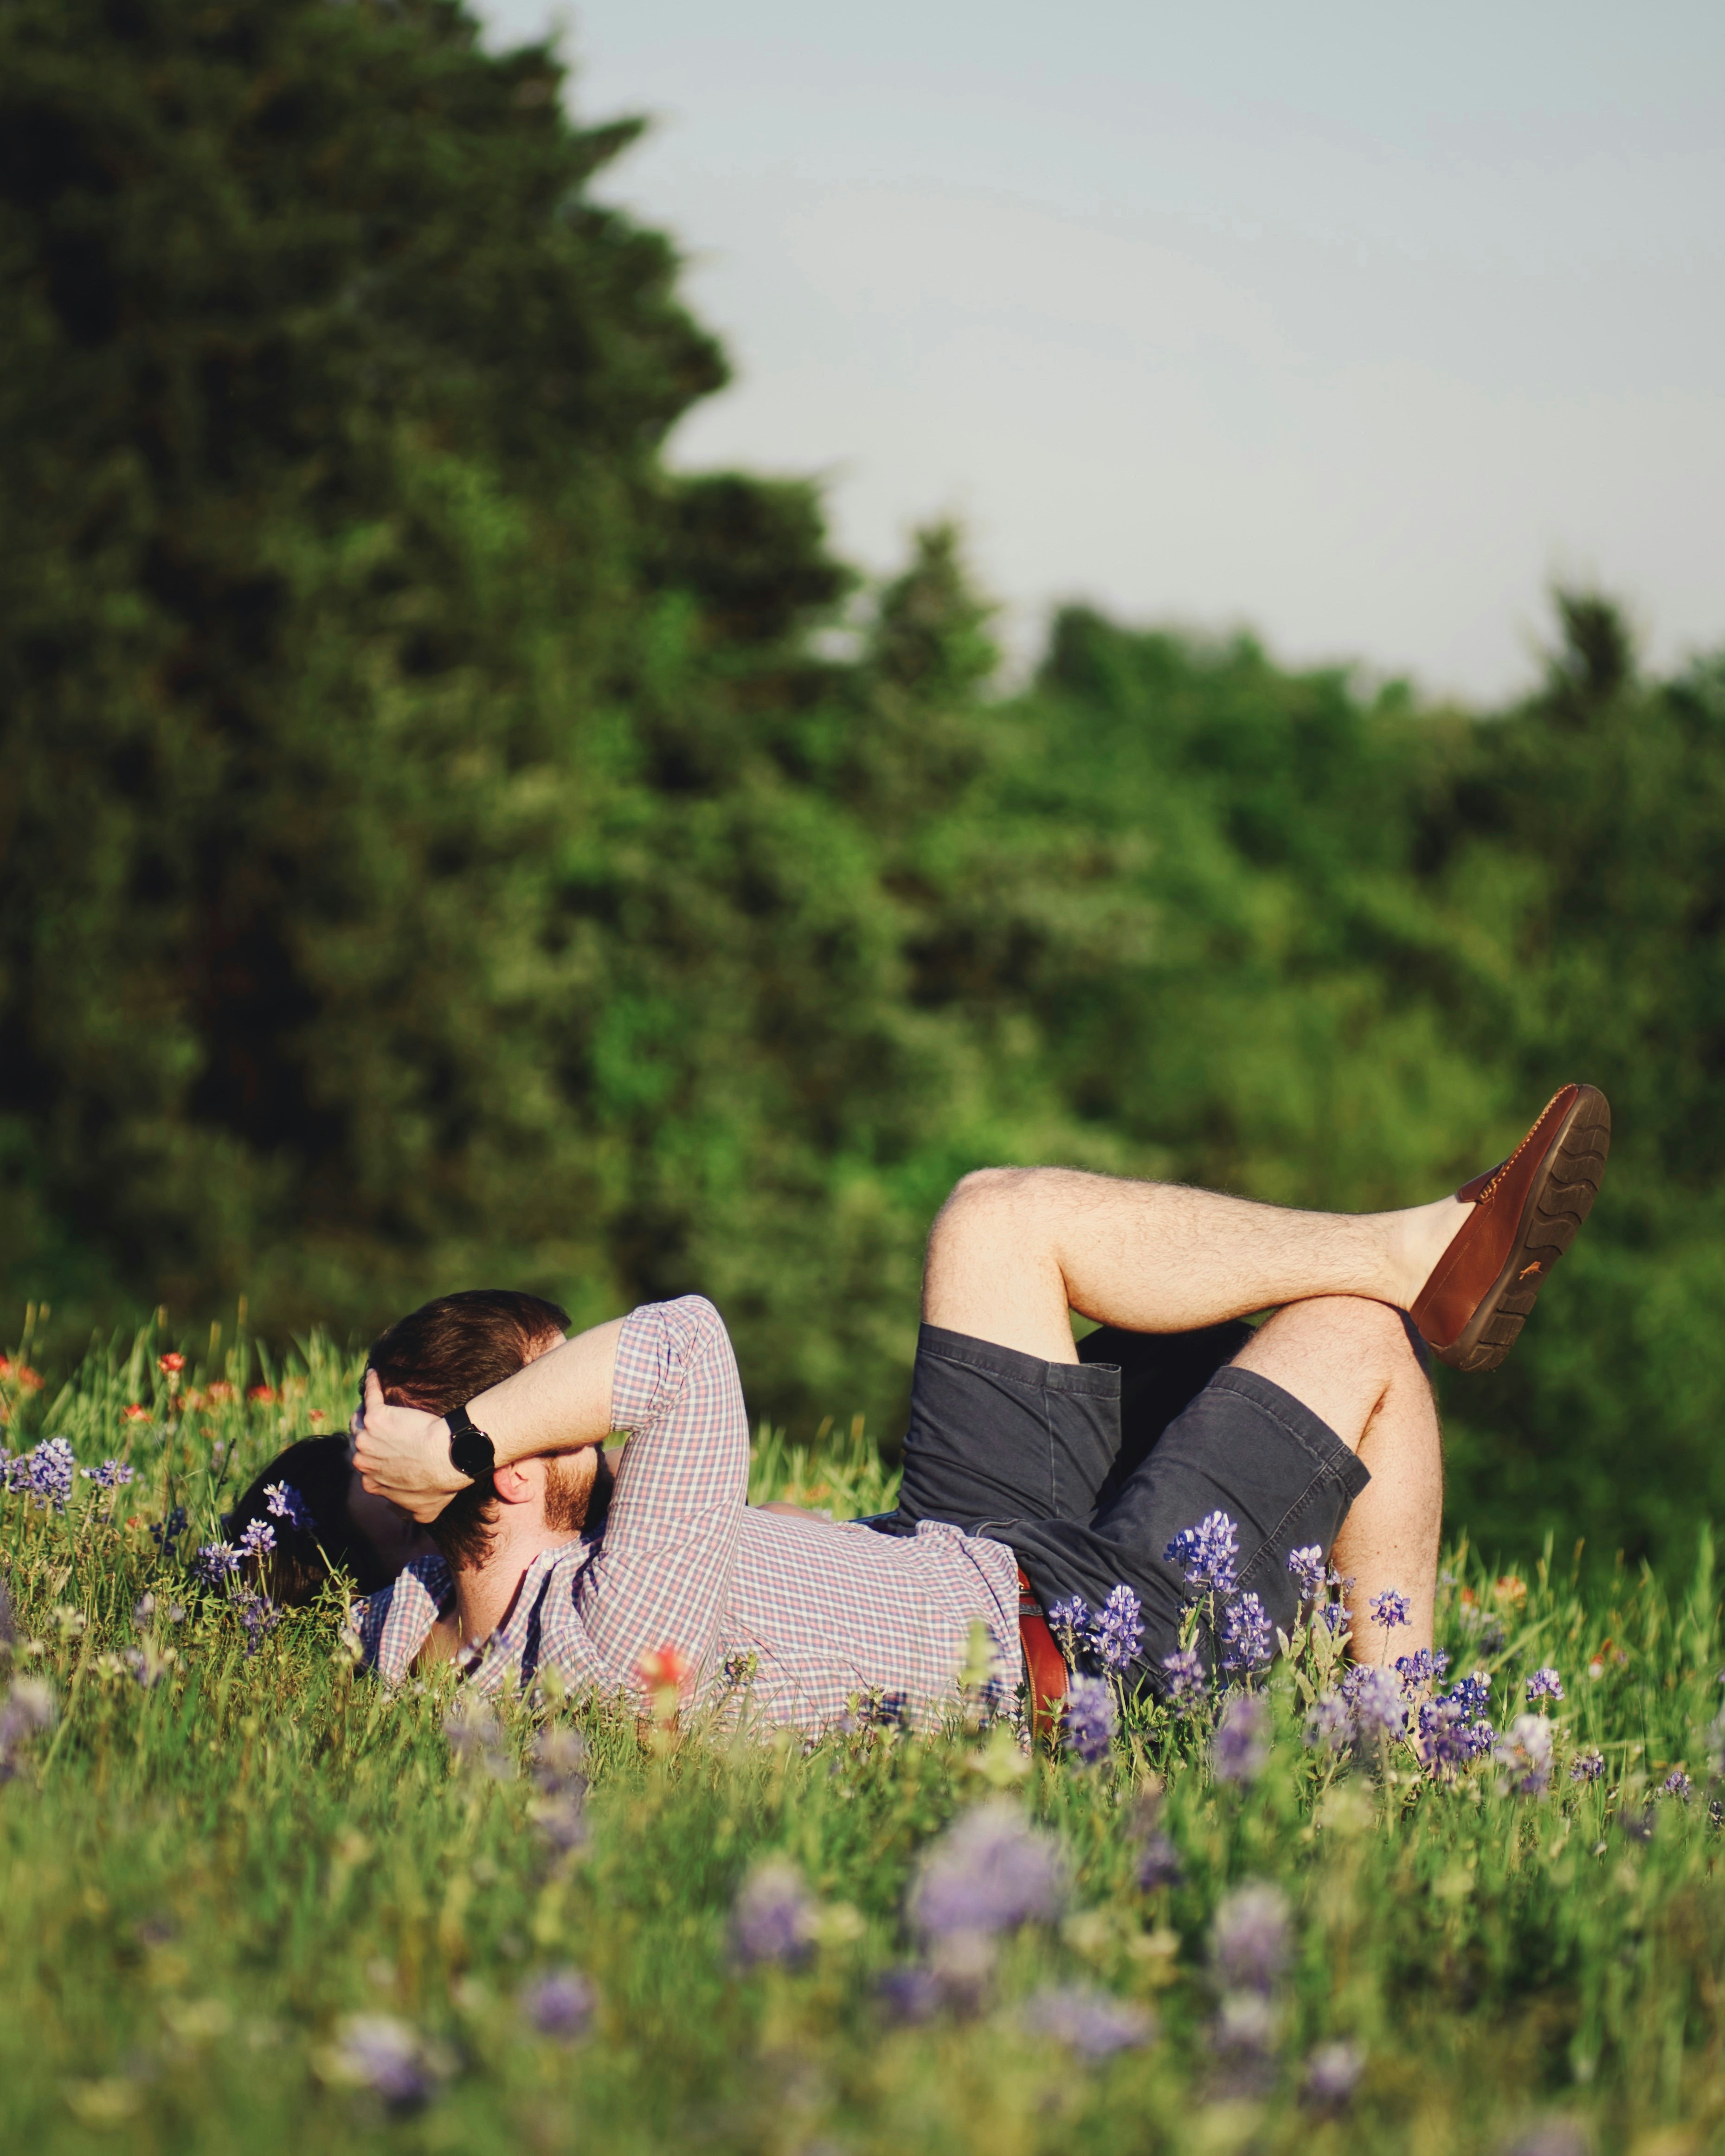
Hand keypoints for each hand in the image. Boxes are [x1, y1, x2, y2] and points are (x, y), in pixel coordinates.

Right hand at [351, 1371, 466, 1522]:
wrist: (446, 1458)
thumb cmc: (439, 1484)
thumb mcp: (422, 1511)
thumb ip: (406, 1512)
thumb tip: (397, 1509)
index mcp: (370, 1480)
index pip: (368, 1464)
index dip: (377, 1455)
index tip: (388, 1449)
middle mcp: (362, 1460)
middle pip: (361, 1441)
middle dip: (369, 1434)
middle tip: (382, 1426)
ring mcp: (367, 1437)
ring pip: (361, 1419)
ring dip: (366, 1411)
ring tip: (375, 1403)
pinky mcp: (378, 1416)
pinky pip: (371, 1395)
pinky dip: (372, 1384)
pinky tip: (375, 1374)